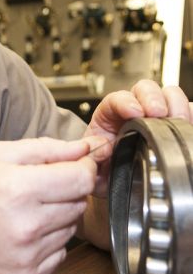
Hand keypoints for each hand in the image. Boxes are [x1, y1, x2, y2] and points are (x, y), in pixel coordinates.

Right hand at [0, 137, 96, 273]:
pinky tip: (23, 232)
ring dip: (58, 215)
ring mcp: (28, 256)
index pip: (81, 178)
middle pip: (79, 203)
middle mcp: (27, 226)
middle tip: (39, 186)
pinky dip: (49, 240)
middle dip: (67, 190)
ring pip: (71, 228)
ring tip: (26, 210)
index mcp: (19, 188)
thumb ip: (44, 148)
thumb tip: (84, 147)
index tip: (77, 164)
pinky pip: (60, 253)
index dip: (84, 167)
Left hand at [84, 79, 191, 195]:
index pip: (115, 99)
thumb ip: (90, 157)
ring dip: (175, 104)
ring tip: (178, 120)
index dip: (125, 101)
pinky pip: (188, 111)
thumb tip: (100, 148)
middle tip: (158, 113)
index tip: (134, 112)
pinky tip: (188, 127)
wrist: (119, 184)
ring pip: (169, 95)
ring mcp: (156, 118)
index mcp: (109, 117)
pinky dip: (190, 115)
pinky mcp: (175, 127)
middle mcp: (134, 112)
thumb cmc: (105, 171)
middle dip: (152, 98)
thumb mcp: (92, 167)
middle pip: (144, 89)